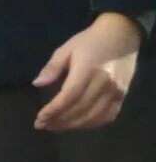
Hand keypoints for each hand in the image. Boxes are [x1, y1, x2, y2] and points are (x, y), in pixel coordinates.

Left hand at [34, 12, 141, 130]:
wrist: (122, 34)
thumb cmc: (90, 41)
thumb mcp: (67, 49)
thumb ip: (52, 67)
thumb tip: (37, 84)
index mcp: (88, 70)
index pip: (69, 97)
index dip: (53, 110)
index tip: (39, 118)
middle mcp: (104, 84)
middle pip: (79, 109)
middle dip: (59, 120)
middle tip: (42, 125)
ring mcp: (116, 92)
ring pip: (92, 116)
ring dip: (72, 125)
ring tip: (55, 126)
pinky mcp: (123, 96)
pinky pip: (107, 116)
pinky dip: (91, 124)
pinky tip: (76, 124)